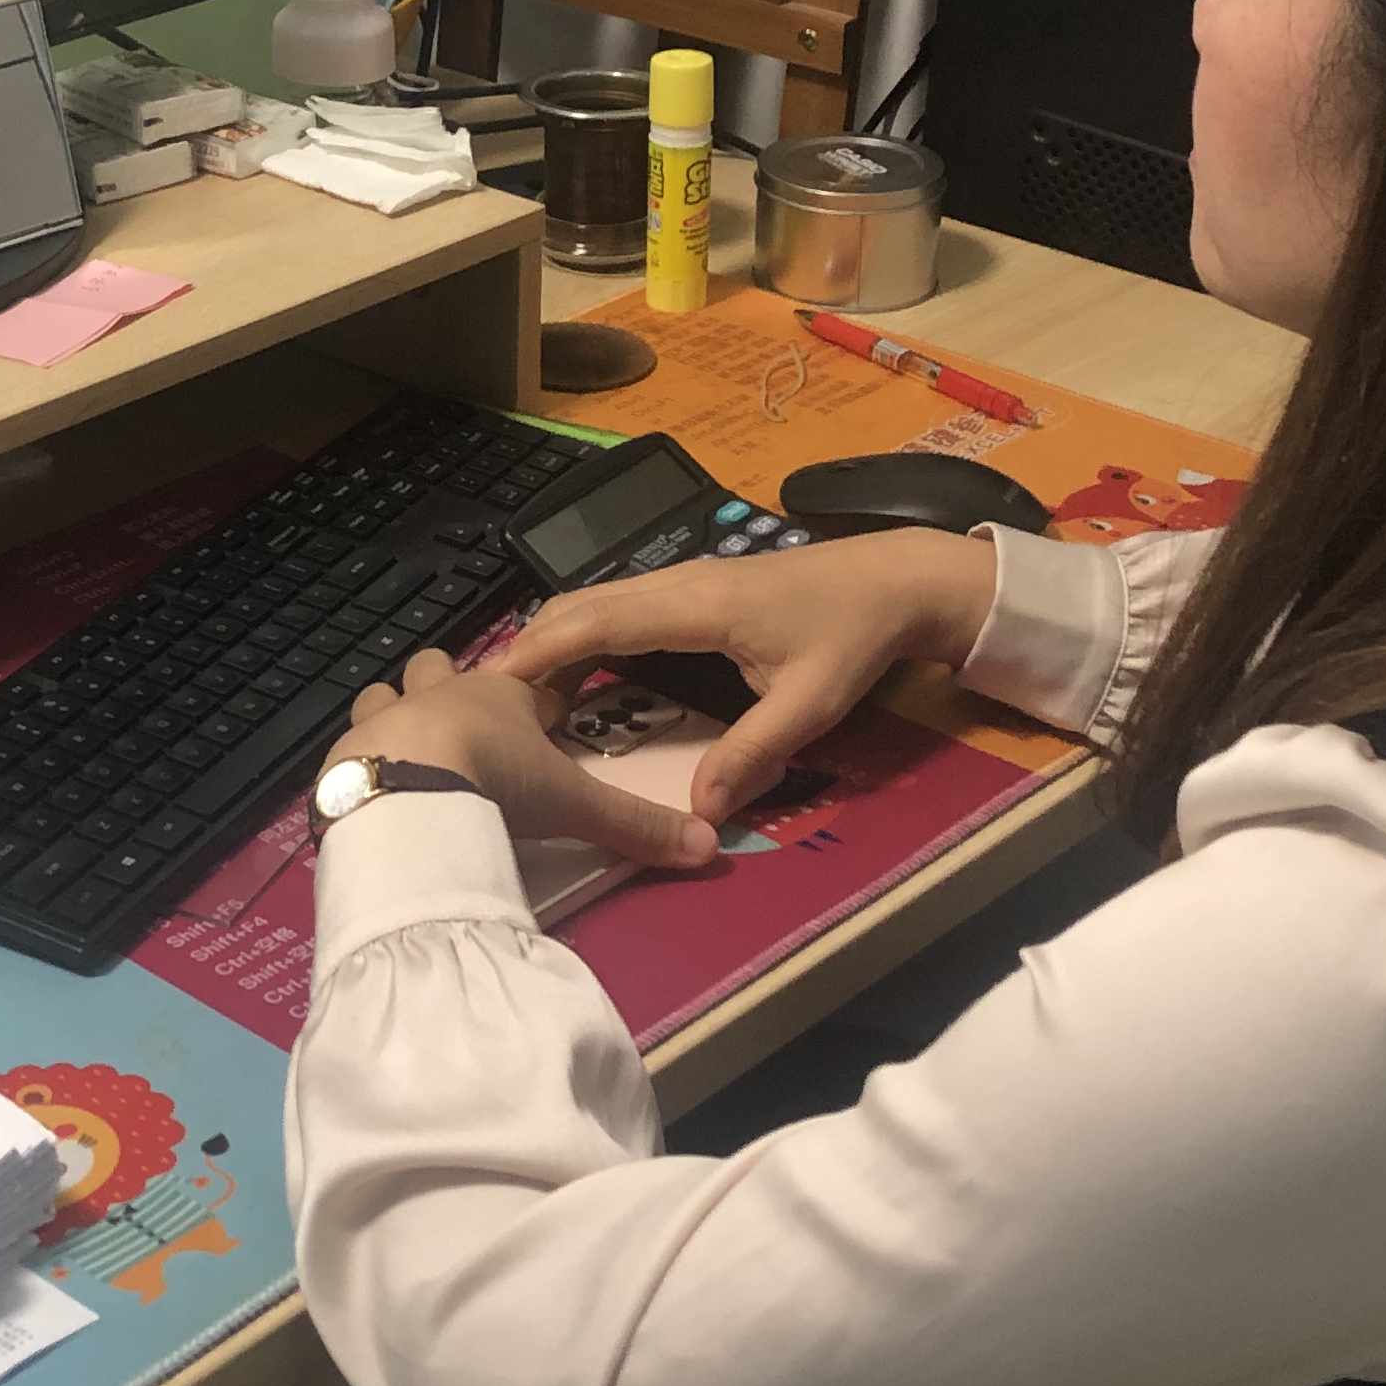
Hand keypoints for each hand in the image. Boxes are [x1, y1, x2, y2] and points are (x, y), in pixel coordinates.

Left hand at [343, 652, 718, 870]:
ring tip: (406, 747)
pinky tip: (373, 793)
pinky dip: (361, 766)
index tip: (538, 718)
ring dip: (392, 714)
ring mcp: (382, 722)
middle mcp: (435, 696)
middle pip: (435, 668)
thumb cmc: (495, 777)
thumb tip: (710, 847)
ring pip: (382, 694)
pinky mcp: (344, 758)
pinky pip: (350, 752)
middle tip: (457, 722)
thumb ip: (636, 825)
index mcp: (496, 696)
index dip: (530, 699)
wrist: (407, 788)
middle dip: (443, 683)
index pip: (520, 684)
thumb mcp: (574, 804)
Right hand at [490, 525, 998, 822]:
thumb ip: (753, 753)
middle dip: (534, 642)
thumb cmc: (852, 637)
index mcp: (698, 606)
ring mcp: (689, 576)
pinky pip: (625, 600)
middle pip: (587, 602)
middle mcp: (681, 582)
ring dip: (559, 632)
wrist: (894, 579)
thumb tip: (698, 809)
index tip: (496, 681)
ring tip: (522, 682)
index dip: (544, 650)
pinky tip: (580, 659)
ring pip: (602, 596)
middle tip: (491, 693)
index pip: (600, 622)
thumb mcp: (811, 704)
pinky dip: (588, 626)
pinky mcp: (698, 583)